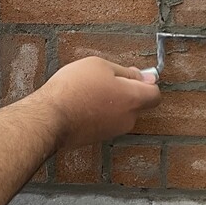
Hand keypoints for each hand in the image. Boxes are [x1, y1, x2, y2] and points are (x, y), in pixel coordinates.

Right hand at [33, 57, 160, 148]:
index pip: (155, 95)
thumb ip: (126, 72)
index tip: (134, 74)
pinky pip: (106, 121)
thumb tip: (143, 77)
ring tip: (88, 90)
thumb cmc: (74, 88)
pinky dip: (99, 112)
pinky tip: (82, 103)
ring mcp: (113, 131)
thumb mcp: (100, 66)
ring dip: (111, 102)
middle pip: (137, 104)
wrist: (50, 118)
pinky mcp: (98, 138)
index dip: (147, 82)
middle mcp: (128, 119)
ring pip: (120, 113)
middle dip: (126, 91)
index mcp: (133, 100)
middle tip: (105, 79)